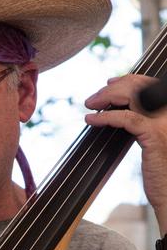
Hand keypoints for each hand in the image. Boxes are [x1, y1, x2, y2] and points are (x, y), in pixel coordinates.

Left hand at [85, 74, 166, 222]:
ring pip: (132, 96)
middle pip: (138, 86)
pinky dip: (106, 116)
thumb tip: (118, 107)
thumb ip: (141, 120)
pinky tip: (93, 120)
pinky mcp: (154, 134)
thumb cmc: (161, 169)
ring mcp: (164, 120)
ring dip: (106, 98)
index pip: (149, 83)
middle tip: (92, 99)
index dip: (127, 80)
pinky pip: (126, 118)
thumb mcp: (152, 138)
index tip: (108, 85)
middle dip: (111, 89)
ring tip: (90, 105)